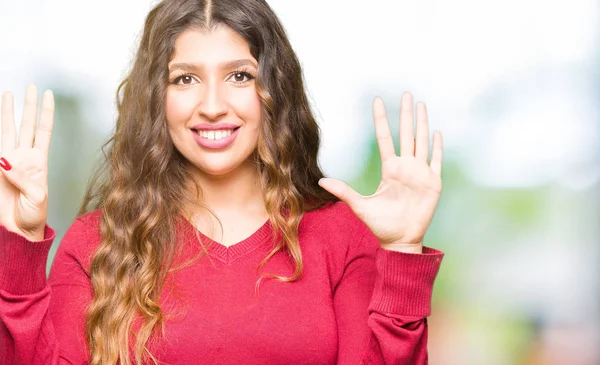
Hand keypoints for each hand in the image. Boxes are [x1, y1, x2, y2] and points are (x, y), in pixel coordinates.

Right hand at [0, 85, 54, 240]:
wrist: (18, 231)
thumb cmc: (33, 216)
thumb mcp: (38, 198)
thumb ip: (24, 180)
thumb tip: (5, 162)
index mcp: (39, 162)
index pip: (43, 131)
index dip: (46, 113)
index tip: (49, 95)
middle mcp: (23, 157)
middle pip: (26, 124)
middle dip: (28, 105)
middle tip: (29, 85)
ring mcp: (7, 162)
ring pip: (7, 131)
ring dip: (8, 113)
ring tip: (8, 93)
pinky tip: (0, 123)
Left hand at [318, 92, 442, 253]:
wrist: (400, 240)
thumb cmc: (381, 224)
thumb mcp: (360, 206)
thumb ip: (343, 192)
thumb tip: (320, 182)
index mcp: (389, 169)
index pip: (385, 138)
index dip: (381, 120)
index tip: (377, 102)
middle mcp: (405, 167)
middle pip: (406, 134)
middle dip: (406, 114)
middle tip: (406, 94)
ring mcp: (420, 173)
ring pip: (422, 142)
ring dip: (422, 123)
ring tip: (421, 105)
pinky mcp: (433, 183)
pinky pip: (436, 161)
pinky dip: (437, 147)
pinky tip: (437, 132)